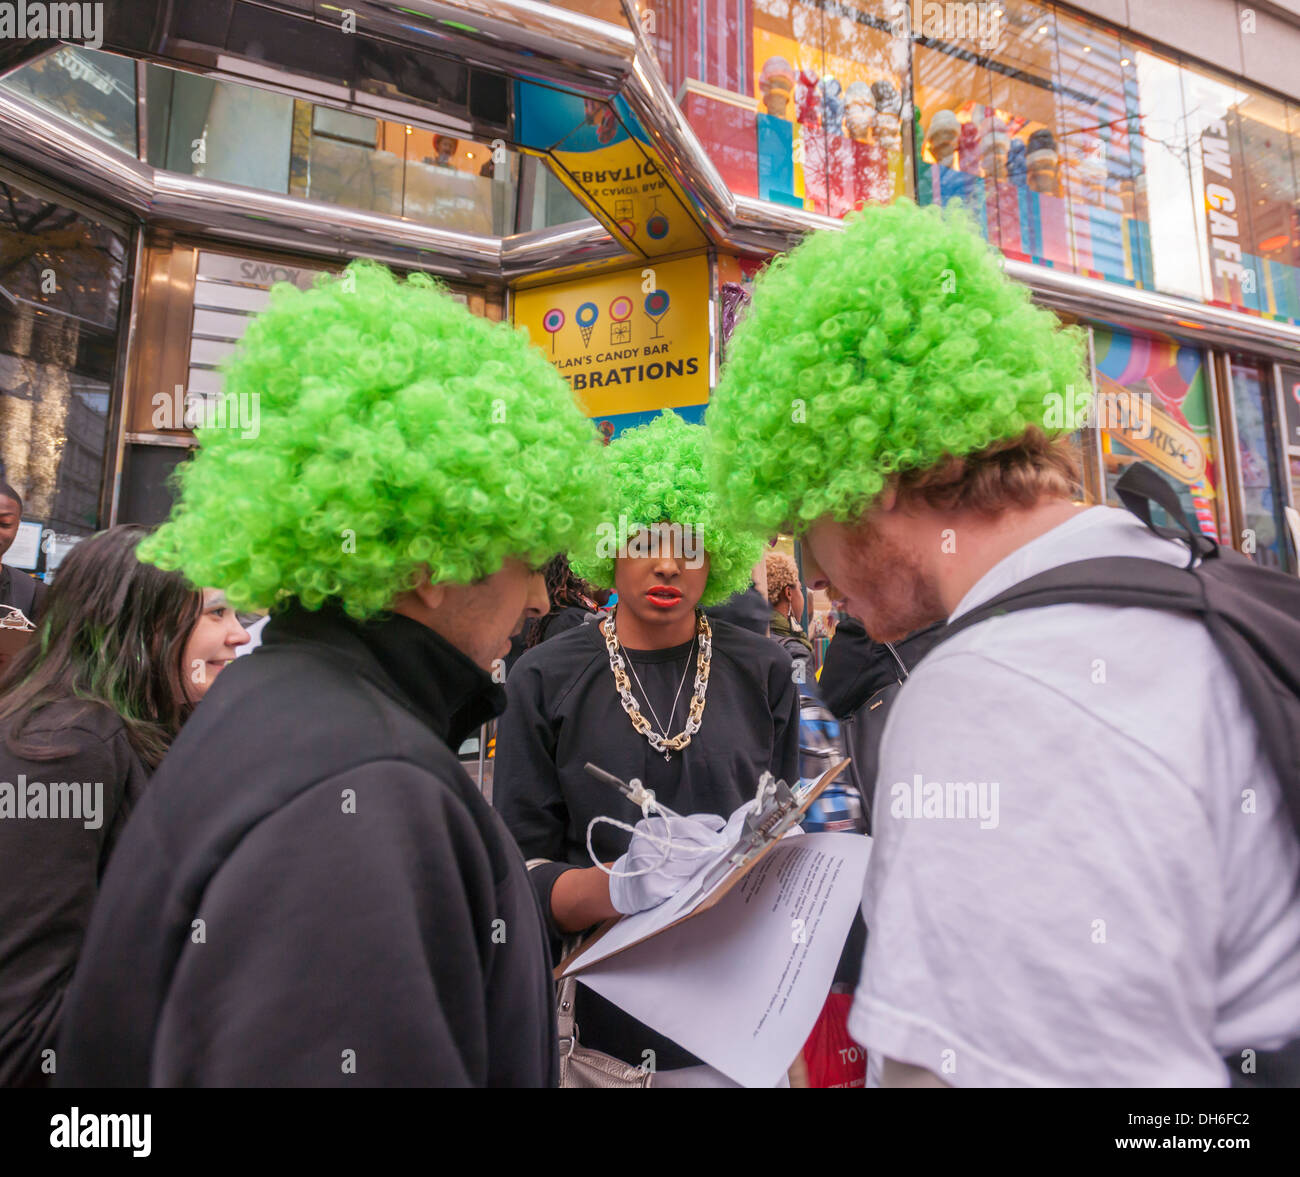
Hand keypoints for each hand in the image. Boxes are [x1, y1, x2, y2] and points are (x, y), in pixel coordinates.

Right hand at [608, 812, 727, 914]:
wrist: (629, 887)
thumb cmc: (654, 856)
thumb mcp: (667, 836)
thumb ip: (693, 825)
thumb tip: (719, 822)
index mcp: (648, 828)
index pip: (683, 826)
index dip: (704, 833)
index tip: (720, 839)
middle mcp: (644, 845)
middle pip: (688, 847)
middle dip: (707, 851)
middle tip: (719, 854)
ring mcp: (647, 867)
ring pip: (688, 866)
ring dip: (701, 868)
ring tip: (705, 868)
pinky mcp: (652, 887)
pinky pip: (682, 883)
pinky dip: (690, 882)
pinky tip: (690, 881)